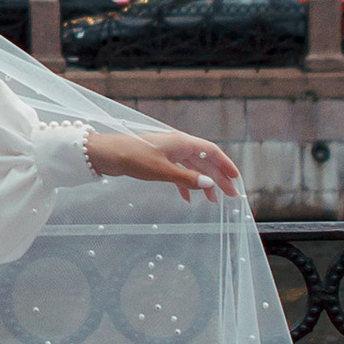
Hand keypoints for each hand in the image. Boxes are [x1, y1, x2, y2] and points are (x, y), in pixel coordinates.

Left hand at [84, 126, 240, 203]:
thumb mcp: (162, 170)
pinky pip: (179, 172)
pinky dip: (185, 184)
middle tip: (230, 196)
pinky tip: (188, 198)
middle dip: (218, 177)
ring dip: (203, 183)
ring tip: (212, 201)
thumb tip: (210, 184)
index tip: (236, 179)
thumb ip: (187, 178)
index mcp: (182, 142)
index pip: (212, 151)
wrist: (107, 154)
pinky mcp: (159, 161)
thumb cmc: (134, 158)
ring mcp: (168, 152)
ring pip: (193, 168)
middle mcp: (178, 145)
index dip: (226, 164)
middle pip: (204, 161)